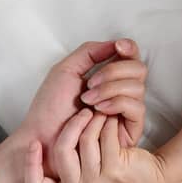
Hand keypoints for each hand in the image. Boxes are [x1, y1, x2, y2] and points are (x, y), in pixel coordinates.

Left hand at [14, 39, 146, 178]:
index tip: (118, 46)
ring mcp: (125, 112)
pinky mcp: (128, 131)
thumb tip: (116, 43)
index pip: (130, 58)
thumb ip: (89, 52)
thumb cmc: (49, 109)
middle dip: (114, 70)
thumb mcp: (65, 70)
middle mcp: (120, 93)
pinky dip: (117, 103)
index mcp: (107, 78)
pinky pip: (137, 108)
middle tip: (90, 83)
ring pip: (138, 87)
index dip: (129, 48)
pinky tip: (98, 110)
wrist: (42, 139)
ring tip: (88, 100)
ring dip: (111, 88)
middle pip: (139, 69)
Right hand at [26, 109, 177, 182]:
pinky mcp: (114, 171)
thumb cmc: (114, 173)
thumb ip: (66, 164)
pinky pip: (104, 134)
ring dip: (95, 120)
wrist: (152, 181)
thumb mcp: (84, 175)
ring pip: (85, 138)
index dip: (30, 163)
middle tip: (84, 112)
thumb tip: (39, 140)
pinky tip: (115, 122)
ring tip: (103, 116)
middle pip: (61, 150)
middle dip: (72, 124)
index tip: (33, 142)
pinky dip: (109, 123)